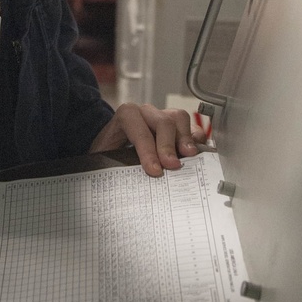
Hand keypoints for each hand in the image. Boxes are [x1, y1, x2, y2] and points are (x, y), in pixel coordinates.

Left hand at [89, 102, 207, 177]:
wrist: (115, 145)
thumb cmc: (109, 152)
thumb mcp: (104, 158)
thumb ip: (110, 167)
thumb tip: (121, 188)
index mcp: (125, 117)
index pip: (135, 125)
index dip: (146, 148)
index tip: (154, 170)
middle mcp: (146, 113)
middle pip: (162, 121)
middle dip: (167, 145)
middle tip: (172, 166)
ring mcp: (163, 116)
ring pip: (178, 118)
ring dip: (185, 138)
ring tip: (189, 156)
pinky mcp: (178, 126)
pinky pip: (191, 126)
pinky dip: (196, 139)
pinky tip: (198, 152)